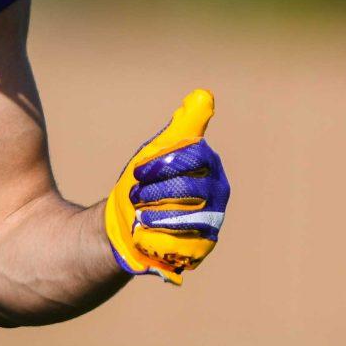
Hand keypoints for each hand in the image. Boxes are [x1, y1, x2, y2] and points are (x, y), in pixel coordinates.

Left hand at [104, 89, 229, 284]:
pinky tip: (143, 236)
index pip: (193, 157)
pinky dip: (152, 241)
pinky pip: (176, 246)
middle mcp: (218, 194)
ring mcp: (212, 223)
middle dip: (152, 194)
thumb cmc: (145, 183)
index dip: (162, 164)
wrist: (127, 225)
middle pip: (186, 189)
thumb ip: (182, 127)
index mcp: (210, 166)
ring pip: (182, 219)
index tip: (139, 172)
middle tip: (137, 197)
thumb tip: (204, 96)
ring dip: (151, 217)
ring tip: (140, 217)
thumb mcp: (158, 151)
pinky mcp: (200, 249)